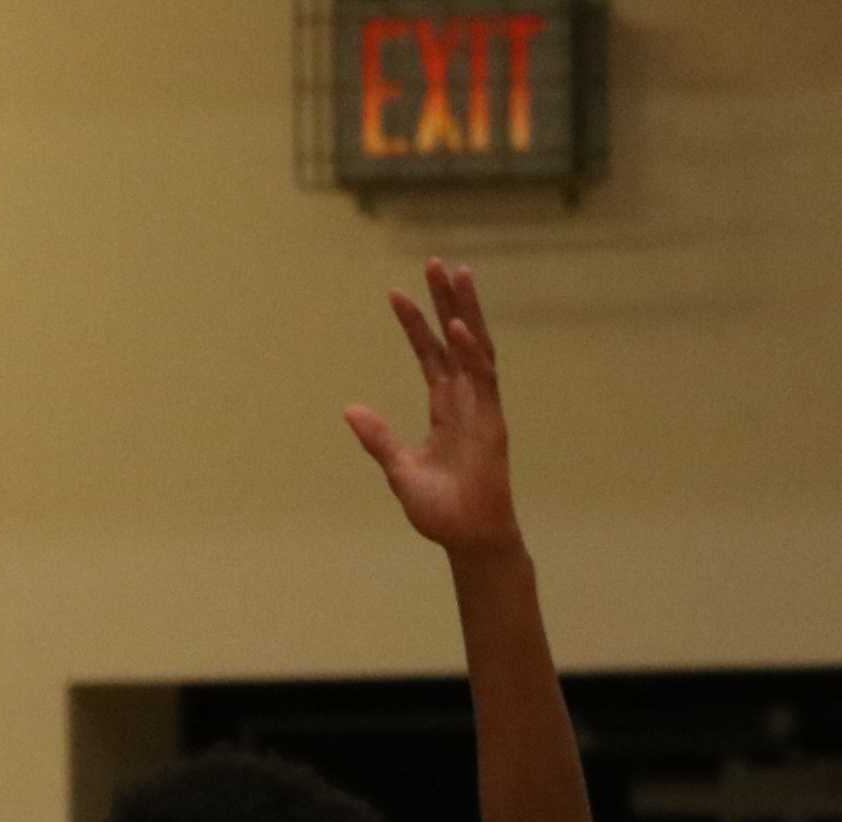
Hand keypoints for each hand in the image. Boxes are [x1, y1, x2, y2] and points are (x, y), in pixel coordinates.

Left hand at [342, 259, 520, 555]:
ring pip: (475, 347)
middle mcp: (465, 400)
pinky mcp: (491, 422)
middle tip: (436, 263)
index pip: (430, 356)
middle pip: (456, 339)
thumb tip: (350, 409)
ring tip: (456, 273)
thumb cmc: (439, 509)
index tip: (396, 295)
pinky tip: (458, 326)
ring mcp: (481, 408)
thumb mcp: (399, 468)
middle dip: (446, 301)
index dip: (415, 326)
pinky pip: (483, 379)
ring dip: (465, 310)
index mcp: (445, 408)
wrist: (466, 538)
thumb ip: (378, 437)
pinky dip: (470, 352)